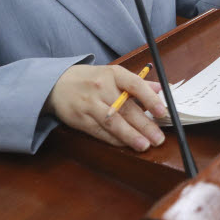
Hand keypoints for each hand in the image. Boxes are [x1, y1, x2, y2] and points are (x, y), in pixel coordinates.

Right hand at [44, 65, 167, 151]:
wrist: (57, 83)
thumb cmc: (91, 79)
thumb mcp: (113, 74)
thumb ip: (137, 83)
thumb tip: (161, 89)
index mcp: (113, 74)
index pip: (135, 84)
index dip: (150, 98)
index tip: (162, 112)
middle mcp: (102, 88)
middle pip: (126, 108)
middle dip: (144, 125)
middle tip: (158, 138)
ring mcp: (90, 104)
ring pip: (113, 122)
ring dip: (130, 136)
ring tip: (145, 145)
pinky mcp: (80, 119)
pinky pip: (101, 131)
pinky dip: (115, 139)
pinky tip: (126, 144)